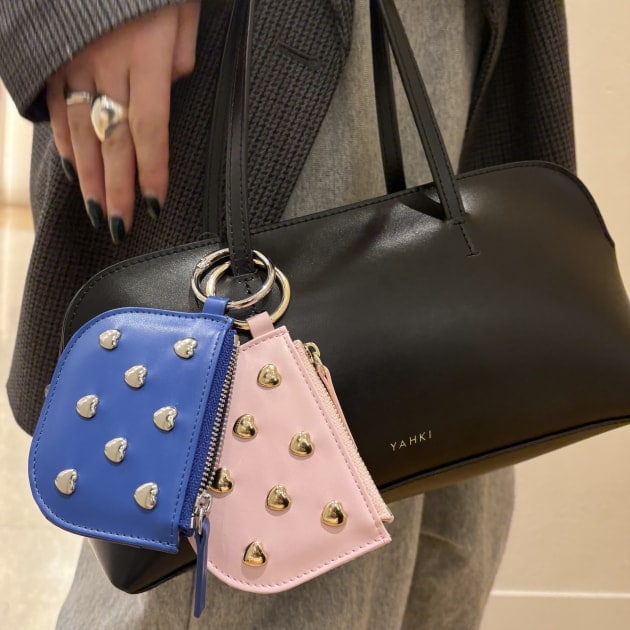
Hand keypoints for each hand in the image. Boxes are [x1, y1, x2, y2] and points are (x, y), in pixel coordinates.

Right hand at [47, 2, 200, 243]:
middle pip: (113, 142)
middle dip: (117, 189)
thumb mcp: (181, 11)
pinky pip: (56, 109)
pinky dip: (63, 142)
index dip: (152, 172)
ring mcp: (74, 62)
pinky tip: (71, 168)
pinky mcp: (52, 57)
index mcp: (146, 58)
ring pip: (81, 133)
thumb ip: (181, 56)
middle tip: (120, 227)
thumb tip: (172, 90)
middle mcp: (106, 66)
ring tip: (97, 211)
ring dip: (89, 177)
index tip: (154, 206)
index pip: (151, 131)